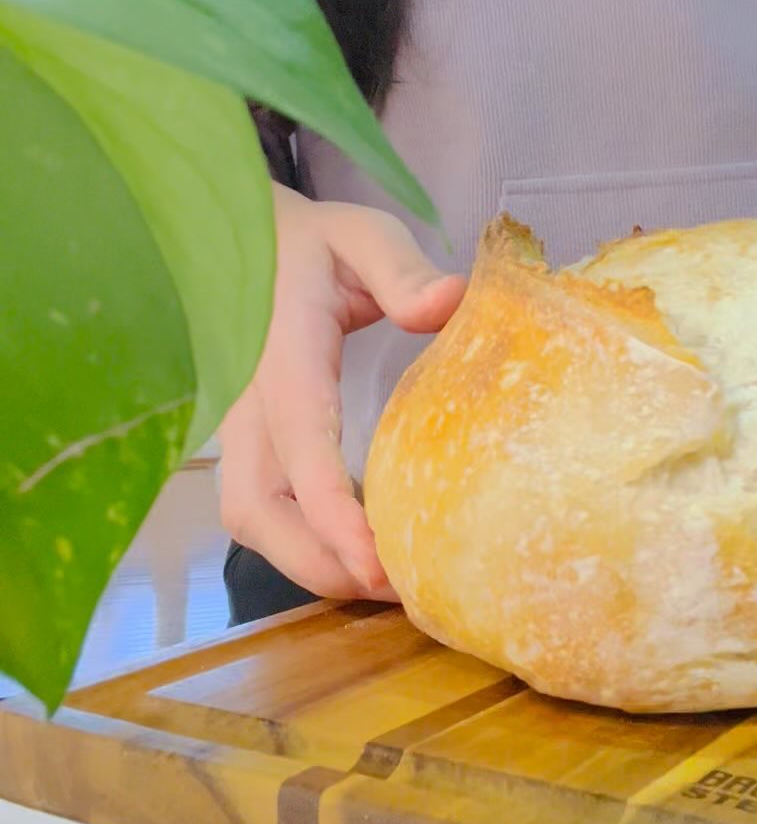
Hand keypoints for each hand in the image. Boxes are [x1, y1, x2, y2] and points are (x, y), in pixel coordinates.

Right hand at [219, 185, 464, 599]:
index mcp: (280, 357)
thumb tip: (447, 303)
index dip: (330, 511)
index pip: (297, 445)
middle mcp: (248, 405)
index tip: (374, 561)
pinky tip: (366, 552)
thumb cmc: (314, 243)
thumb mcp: (362, 234)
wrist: (251, 239)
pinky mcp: (250, 444)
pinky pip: (267, 510)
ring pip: (253, 520)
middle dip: (316, 562)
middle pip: (256, 509)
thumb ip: (401, 269)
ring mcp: (241, 429)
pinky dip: (308, 544)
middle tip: (396, 590)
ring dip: (310, 563)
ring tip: (389, 583)